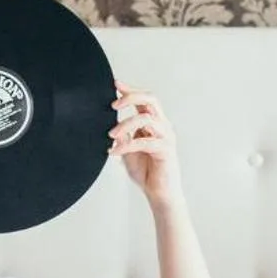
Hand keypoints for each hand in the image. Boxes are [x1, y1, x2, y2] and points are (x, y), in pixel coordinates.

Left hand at [110, 82, 182, 208]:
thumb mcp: (128, 150)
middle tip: (113, 105)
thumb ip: (123, 136)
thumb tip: (112, 126)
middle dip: (131, 97)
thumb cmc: (146, 172)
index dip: (130, 90)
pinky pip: (144, 141)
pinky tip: (113, 152)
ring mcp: (166, 136)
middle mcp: (162, 126)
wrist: (159, 193)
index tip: (115, 84)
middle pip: (151, 100)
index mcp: (154, 123)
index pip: (144, 100)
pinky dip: (126, 146)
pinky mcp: (165, 149)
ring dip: (125, 124)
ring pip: (147, 118)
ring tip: (111, 135)